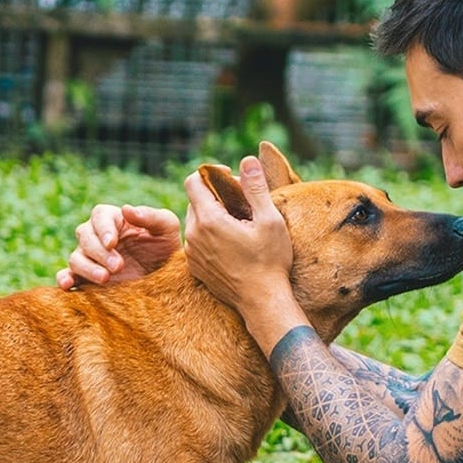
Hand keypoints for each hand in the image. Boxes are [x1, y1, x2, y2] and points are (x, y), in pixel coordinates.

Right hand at [57, 203, 180, 288]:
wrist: (166, 280)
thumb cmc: (166, 248)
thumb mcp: (167, 228)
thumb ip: (151, 216)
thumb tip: (126, 209)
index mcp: (114, 220)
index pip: (99, 216)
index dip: (103, 228)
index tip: (113, 242)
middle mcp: (97, 237)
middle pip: (85, 236)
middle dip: (100, 252)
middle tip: (118, 267)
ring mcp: (90, 259)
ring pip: (75, 257)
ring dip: (87, 267)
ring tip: (105, 279)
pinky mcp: (86, 279)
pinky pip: (67, 276)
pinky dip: (64, 279)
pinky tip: (67, 286)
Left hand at [183, 156, 306, 351]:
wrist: (263, 302)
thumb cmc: (270, 261)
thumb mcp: (269, 220)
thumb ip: (255, 188)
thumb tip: (247, 160)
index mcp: (209, 220)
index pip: (193, 181)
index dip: (211, 174)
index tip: (232, 181)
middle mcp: (194, 235)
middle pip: (194, 200)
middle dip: (215, 196)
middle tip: (242, 204)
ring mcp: (192, 253)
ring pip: (195, 221)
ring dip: (212, 216)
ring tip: (238, 225)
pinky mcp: (195, 267)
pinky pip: (196, 241)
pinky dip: (210, 236)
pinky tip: (232, 245)